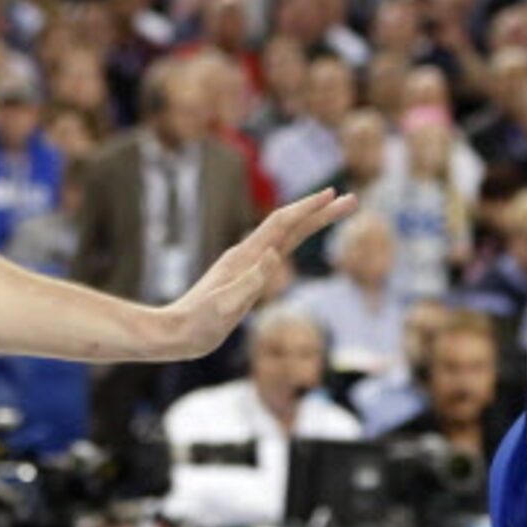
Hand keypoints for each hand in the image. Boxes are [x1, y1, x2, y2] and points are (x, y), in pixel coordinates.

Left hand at [158, 188, 357, 359]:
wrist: (174, 333)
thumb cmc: (199, 323)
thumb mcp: (225, 306)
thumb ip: (250, 281)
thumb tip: (274, 254)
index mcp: (246, 258)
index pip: (283, 224)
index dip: (309, 208)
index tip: (333, 194)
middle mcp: (247, 254)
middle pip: (290, 225)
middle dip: (321, 211)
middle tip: (352, 199)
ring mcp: (246, 264)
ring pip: (285, 235)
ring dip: (311, 221)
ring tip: (334, 211)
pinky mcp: (245, 275)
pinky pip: (277, 248)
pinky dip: (295, 236)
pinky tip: (298, 236)